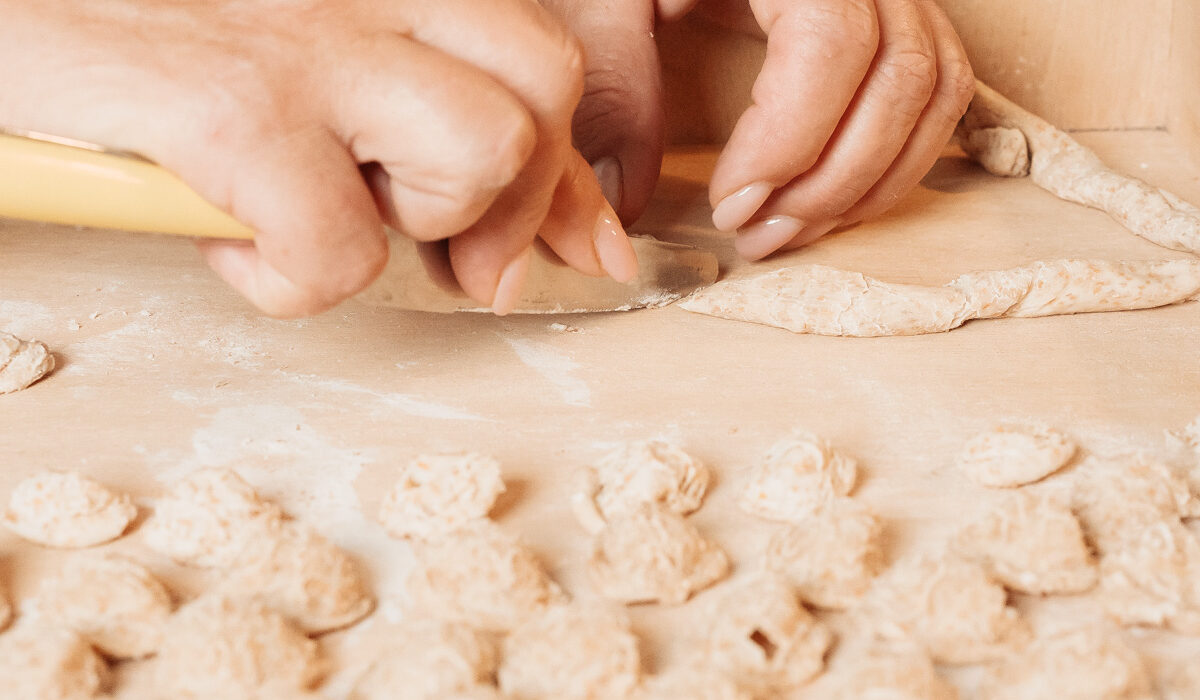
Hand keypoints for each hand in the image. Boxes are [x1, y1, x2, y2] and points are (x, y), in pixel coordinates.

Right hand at [0, 0, 636, 316]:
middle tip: (426, 232)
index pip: (553, 56)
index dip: (577, 175)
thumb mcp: (312, 53)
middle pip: (546, 86)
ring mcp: (306, 37)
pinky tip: (228, 238)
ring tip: (324, 205)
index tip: (583, 245)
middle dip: (509, 196)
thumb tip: (581, 242)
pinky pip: (338, 247)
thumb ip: (444, 120)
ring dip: (413, 220)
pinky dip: (289, 279)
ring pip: (482, 149)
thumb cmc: (149, 29)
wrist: (15, 10)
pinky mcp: (232, 108)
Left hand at [542, 0, 973, 258]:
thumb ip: (613, 77)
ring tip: (786, 231)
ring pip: (929, 92)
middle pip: (896, 79)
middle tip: (753, 236)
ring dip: (864, 186)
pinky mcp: (914, 16)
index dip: (787, 141)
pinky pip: (940, 94)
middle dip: (826, 183)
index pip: (830, 43)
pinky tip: (831, 205)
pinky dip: (896, 163)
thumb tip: (626, 198)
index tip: (729, 205)